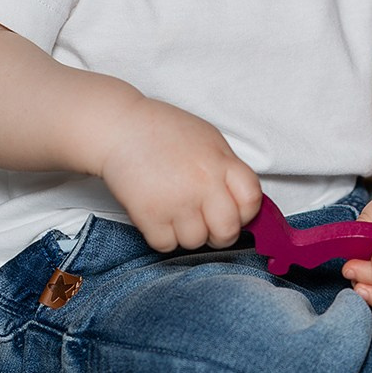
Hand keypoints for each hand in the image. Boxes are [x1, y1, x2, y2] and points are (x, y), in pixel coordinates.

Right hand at [97, 97, 260, 252]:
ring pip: (195, 242)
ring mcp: (176, 201)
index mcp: (221, 162)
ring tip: (174, 211)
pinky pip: (165, 245)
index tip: (234, 212)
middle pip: (227, 231)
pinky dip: (161, 236)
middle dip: (219, 233)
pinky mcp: (149, 215)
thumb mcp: (207, 139)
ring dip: (186, 234)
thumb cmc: (161, 130)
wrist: (119, 127)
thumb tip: (240, 201)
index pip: (252, 201)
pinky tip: (157, 215)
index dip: (245, 212)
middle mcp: (203, 184)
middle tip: (206, 222)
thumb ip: (226, 169)